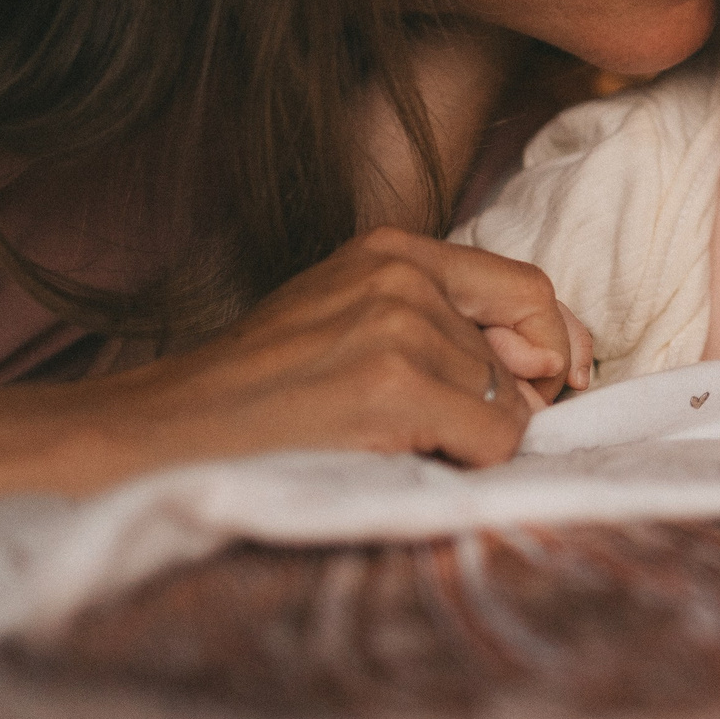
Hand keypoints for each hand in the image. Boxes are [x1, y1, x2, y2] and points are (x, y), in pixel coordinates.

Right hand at [95, 229, 574, 472]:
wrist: (157, 436)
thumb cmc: (255, 397)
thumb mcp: (348, 325)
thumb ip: (441, 328)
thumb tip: (553, 372)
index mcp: (391, 252)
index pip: (525, 285)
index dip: (556, 338)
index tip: (562, 380)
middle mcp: (402, 276)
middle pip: (519, 356)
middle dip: (502, 405)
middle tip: (435, 434)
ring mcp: (400, 326)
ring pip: (507, 405)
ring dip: (467, 441)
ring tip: (383, 443)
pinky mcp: (393, 382)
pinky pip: (492, 439)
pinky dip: (465, 466)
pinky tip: (397, 463)